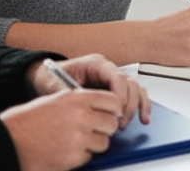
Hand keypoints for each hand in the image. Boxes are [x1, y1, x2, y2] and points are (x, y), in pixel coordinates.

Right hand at [0, 89, 121, 170]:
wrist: (6, 141)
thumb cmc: (26, 122)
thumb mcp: (55, 101)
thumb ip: (81, 102)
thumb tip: (104, 109)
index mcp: (77, 98)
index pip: (113, 101)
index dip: (112, 110)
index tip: (107, 115)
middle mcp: (81, 115)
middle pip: (112, 123)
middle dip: (103, 129)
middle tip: (91, 132)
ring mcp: (79, 137)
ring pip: (104, 142)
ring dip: (93, 144)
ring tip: (74, 142)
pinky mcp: (74, 156)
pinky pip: (89, 156)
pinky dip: (80, 156)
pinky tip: (64, 151)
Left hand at [29, 55, 150, 128]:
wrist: (45, 77)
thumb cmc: (50, 78)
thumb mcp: (54, 86)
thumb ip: (69, 95)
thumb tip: (81, 108)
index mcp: (95, 64)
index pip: (117, 76)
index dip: (120, 95)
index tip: (115, 113)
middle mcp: (108, 70)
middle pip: (130, 84)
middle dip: (128, 105)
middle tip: (118, 124)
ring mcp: (113, 79)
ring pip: (136, 90)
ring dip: (136, 107)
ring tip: (125, 125)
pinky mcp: (115, 90)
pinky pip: (135, 96)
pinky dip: (141, 107)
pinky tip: (143, 119)